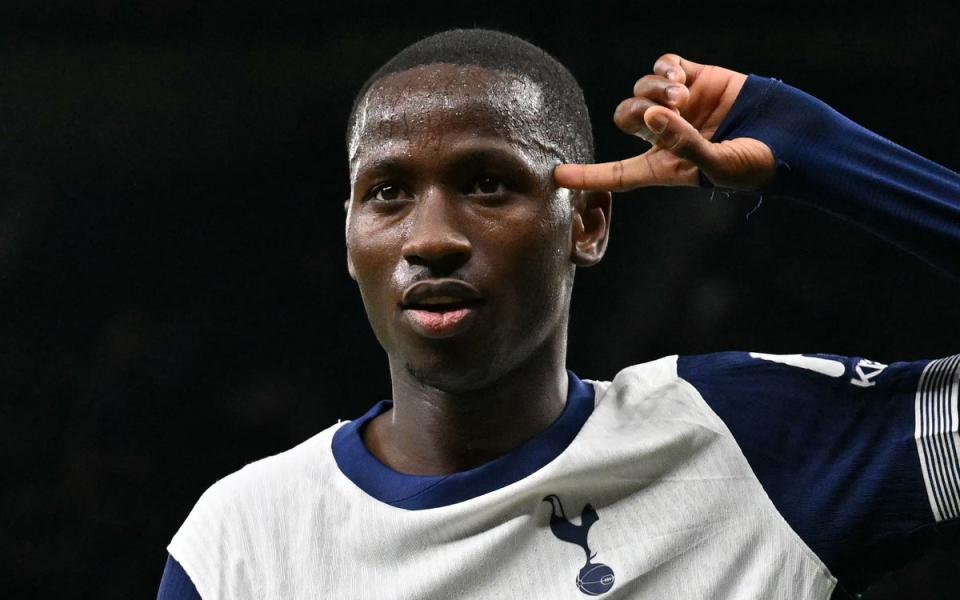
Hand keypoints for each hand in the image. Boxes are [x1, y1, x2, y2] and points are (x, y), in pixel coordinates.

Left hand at [555, 54, 775, 190]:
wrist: (799, 138)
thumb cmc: (760, 165)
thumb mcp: (720, 165)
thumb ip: (683, 145)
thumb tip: (652, 116)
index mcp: (666, 167)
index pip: (618, 173)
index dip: (588, 176)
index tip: (556, 176)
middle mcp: (667, 136)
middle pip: (625, 118)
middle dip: (636, 111)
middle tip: (669, 110)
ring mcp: (682, 106)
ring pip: (643, 89)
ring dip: (655, 89)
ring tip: (684, 96)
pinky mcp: (700, 78)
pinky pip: (664, 66)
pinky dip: (665, 69)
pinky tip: (679, 78)